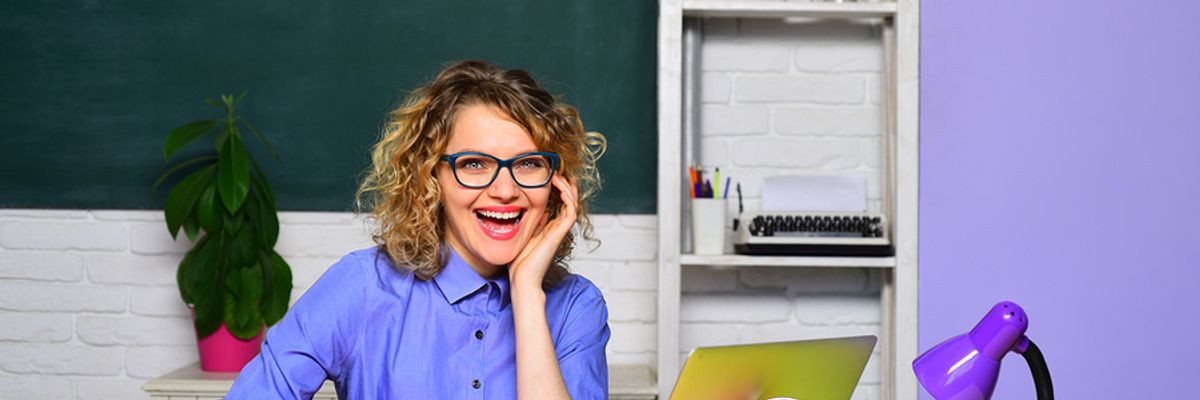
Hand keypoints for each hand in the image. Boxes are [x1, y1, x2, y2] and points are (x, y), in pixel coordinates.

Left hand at [509, 174, 576, 290]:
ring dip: (566, 184)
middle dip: (563, 182)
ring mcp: (560, 228)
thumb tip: (523, 204)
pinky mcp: (560, 231)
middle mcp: (556, 225)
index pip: (558, 200)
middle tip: (555, 168)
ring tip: (556, 172)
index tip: (546, 173)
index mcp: (548, 225)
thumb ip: (526, 220)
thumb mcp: (520, 233)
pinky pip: (570, 208)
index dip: (556, 186)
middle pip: (569, 198)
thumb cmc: (518, 262)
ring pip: (572, 200)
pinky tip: (557, 184)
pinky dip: (566, 194)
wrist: (522, 278)